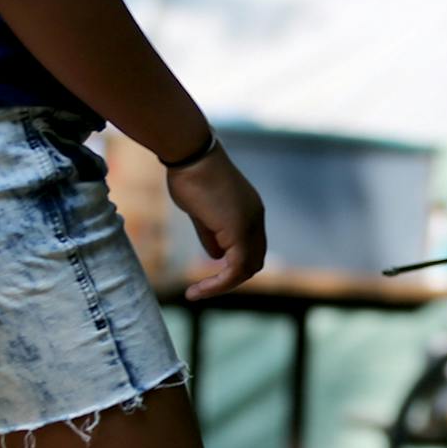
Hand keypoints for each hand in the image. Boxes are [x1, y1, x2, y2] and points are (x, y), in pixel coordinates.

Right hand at [168, 145, 266, 298]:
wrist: (191, 155)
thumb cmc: (190, 175)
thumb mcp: (200, 211)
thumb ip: (210, 234)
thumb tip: (215, 256)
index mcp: (250, 211)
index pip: (250, 249)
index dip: (233, 265)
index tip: (208, 273)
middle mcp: (256, 219)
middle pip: (253, 262)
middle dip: (230, 278)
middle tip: (203, 288)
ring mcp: (251, 225)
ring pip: (247, 269)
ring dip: (223, 285)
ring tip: (197, 292)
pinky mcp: (240, 231)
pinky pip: (235, 269)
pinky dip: (219, 284)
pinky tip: (198, 289)